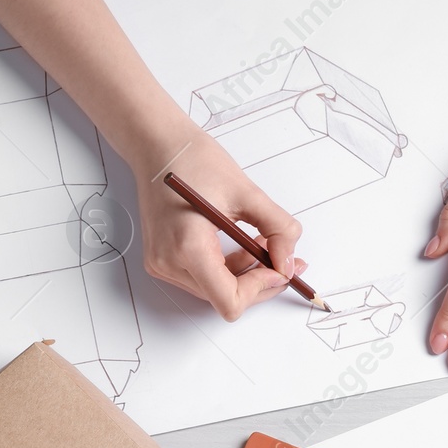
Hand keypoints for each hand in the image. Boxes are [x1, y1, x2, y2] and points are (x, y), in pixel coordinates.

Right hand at [134, 130, 306, 320]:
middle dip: (259, 282)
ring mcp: (162, 264)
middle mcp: (169, 263)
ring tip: (261, 245)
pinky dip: (226, 269)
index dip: (261, 289)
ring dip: (244, 276)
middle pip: (224, 299)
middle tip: (285, 261)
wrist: (158, 147)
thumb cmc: (194, 161)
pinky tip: (239, 245)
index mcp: (187, 247)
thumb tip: (288, 262)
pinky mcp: (162, 261)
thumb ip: (277, 229)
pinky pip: (202, 279)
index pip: (229, 300)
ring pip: (215, 292)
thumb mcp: (247, 193)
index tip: (280, 269)